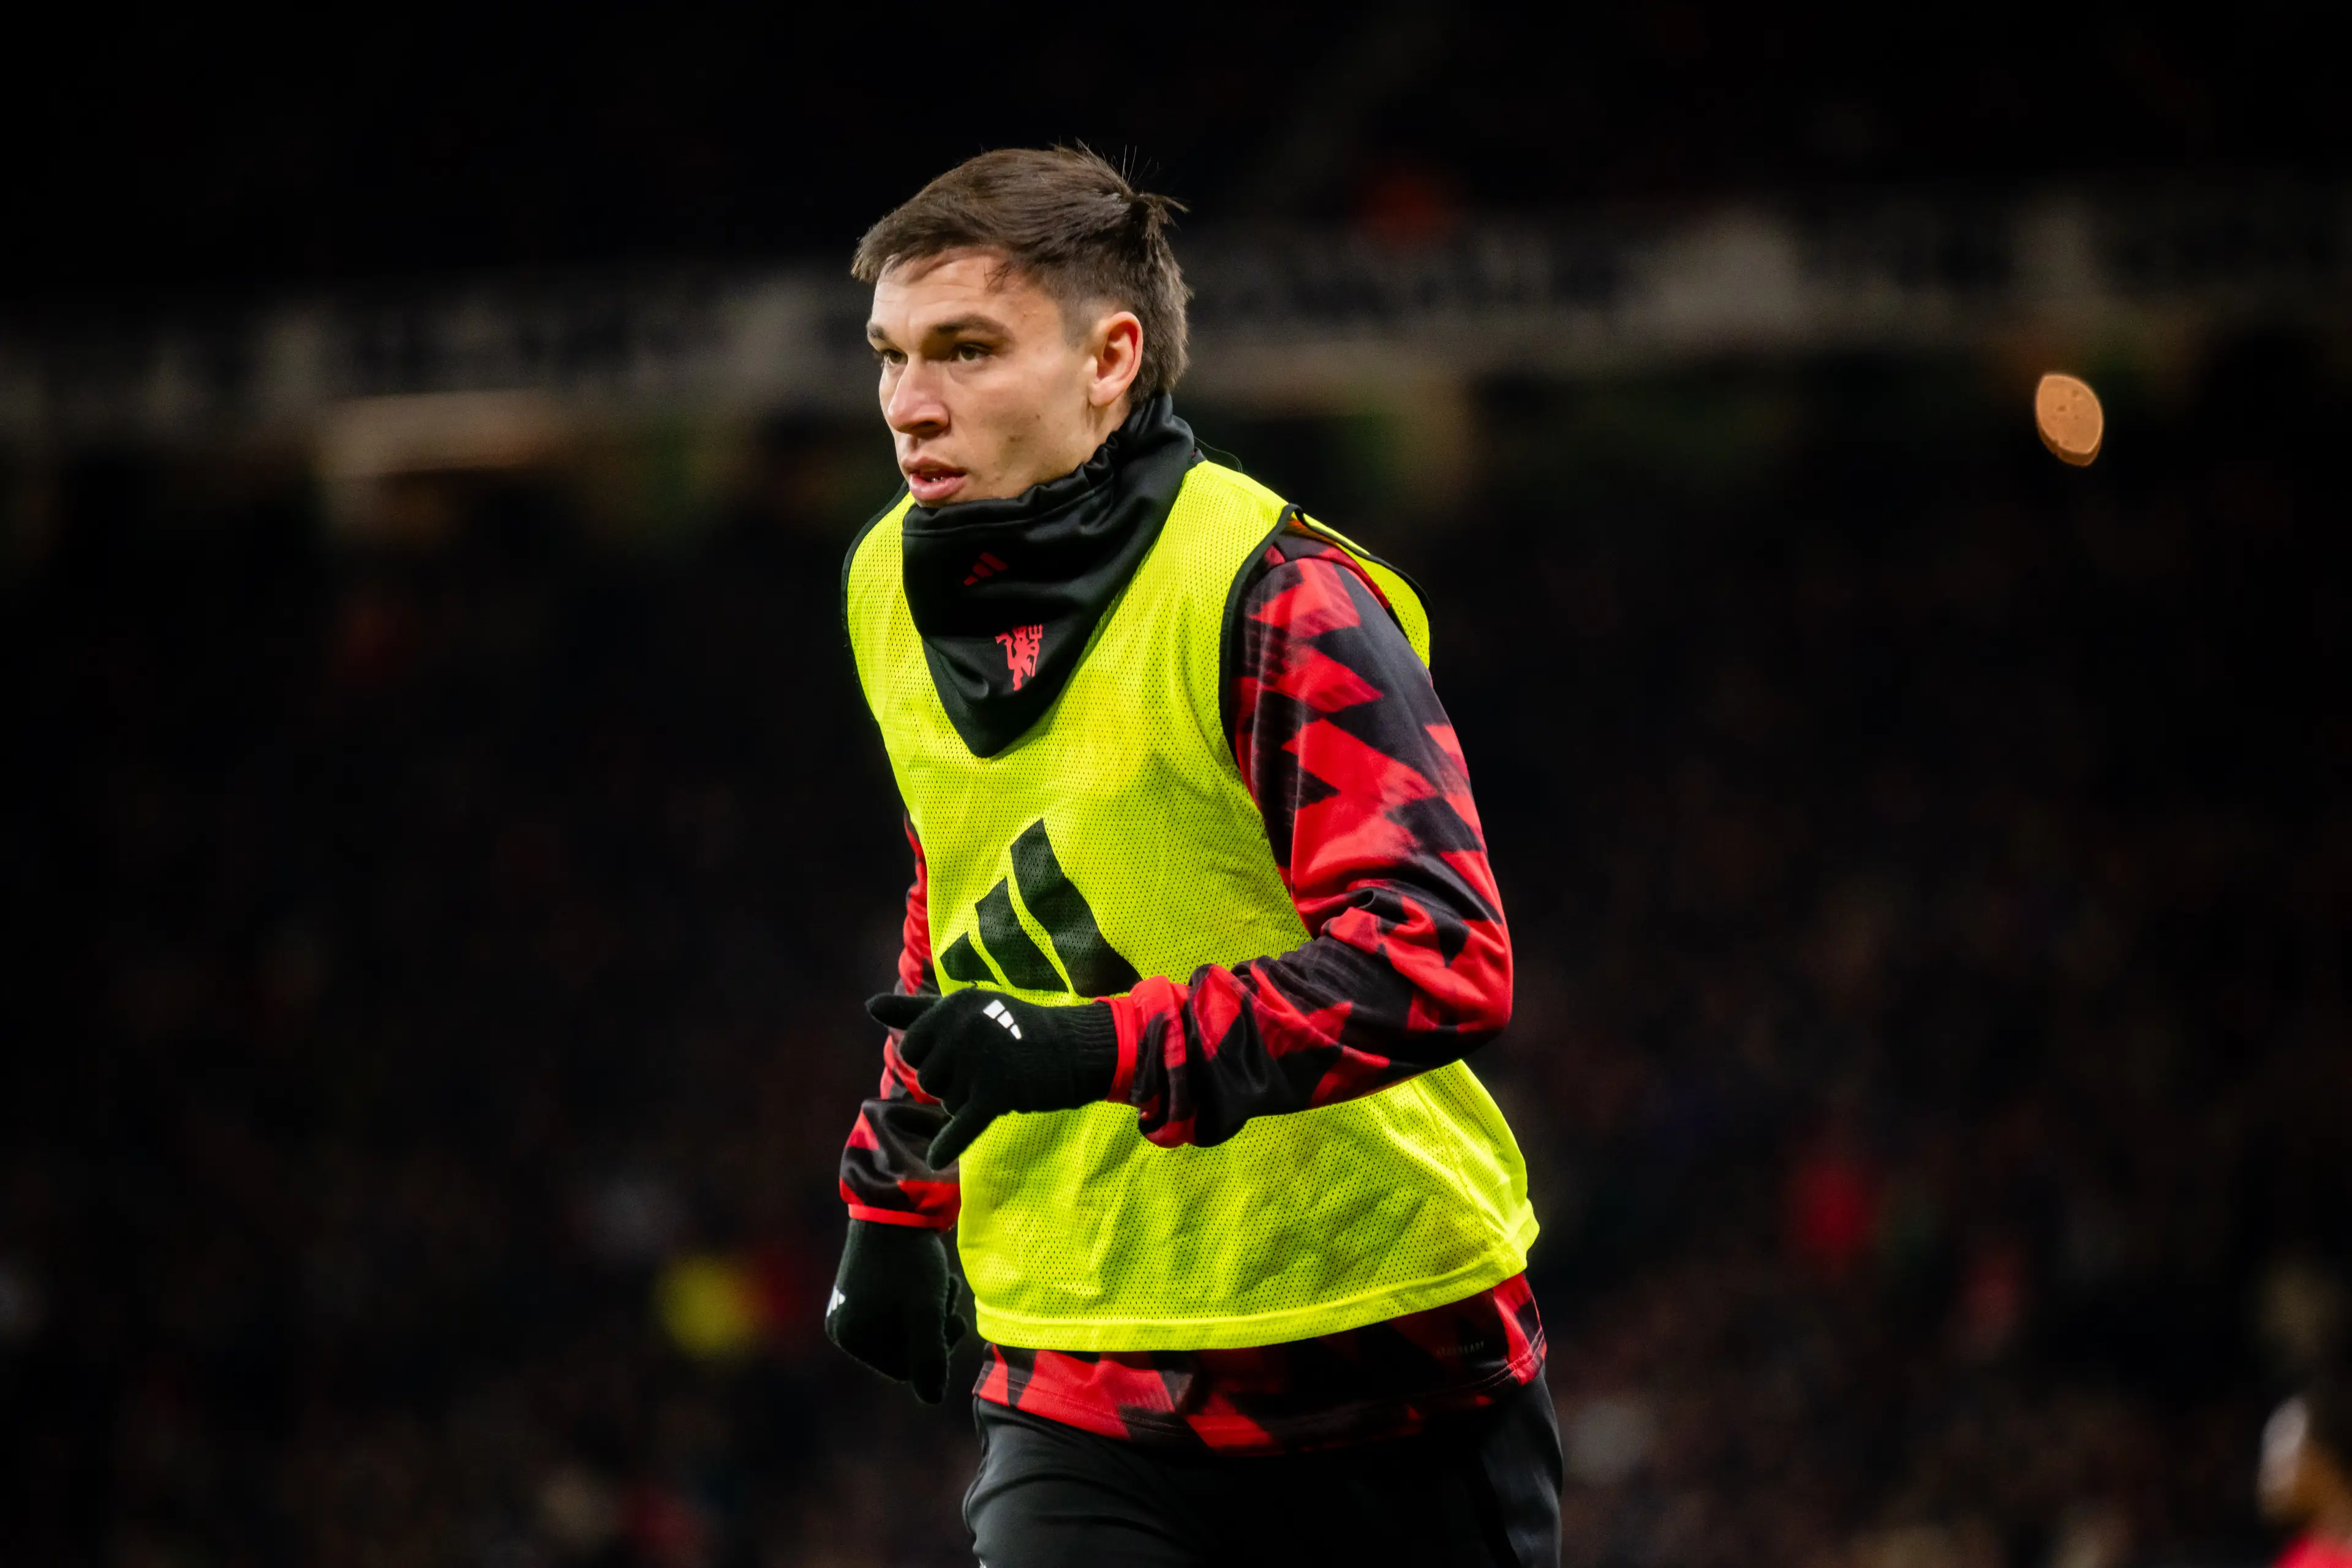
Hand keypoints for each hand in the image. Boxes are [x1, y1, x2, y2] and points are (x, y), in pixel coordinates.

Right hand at [824, 1219, 968, 1402]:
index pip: (905, 1371)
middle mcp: (842, 1326)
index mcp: (851, 1338)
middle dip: (933, 1328)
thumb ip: (930, 1358)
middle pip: (904, 1350)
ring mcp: (849, 1306)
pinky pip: (896, 1309)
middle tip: (947, 1299)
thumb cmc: (911, 1259)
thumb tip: (932, 1399)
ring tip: (939, 1282)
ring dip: (930, 1311)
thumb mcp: (926, 1311)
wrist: (894, 1201)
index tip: (950, 1320)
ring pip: (904, 1328)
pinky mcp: (860, 1287)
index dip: (935, 1350)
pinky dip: (917, 1297)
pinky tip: (927, 1274)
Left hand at [867, 990, 1118, 1166]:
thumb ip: (914, 1011)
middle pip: (927, 1079)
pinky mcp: (999, 1092)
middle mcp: (964, 1029)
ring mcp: (981, 1061)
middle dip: (949, 1082)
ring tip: (998, 1080)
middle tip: (986, 1068)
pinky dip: (950, 1144)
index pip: (911, 1049)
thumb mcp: (964, 1011)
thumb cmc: (1013, 1029)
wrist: (1075, 1048)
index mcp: (952, 1007)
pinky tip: (936, 1159)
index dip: (932, 1058)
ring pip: (946, 1102)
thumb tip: (868, 1005)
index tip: (962, 1052)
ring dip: (966, 1101)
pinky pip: (964, 1125)